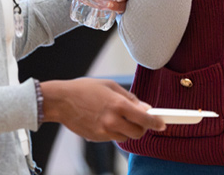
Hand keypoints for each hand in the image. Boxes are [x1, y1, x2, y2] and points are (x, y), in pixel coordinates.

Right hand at [41, 78, 165, 141]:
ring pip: (126, 137)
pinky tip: (106, 120)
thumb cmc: (84, 90)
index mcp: (118, 105)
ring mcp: (104, 132)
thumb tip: (145, 107)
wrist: (61, 101)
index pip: (145, 119)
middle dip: (142, 127)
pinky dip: (115, 132)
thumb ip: (130, 98)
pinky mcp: (96, 138)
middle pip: (138, 133)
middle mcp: (112, 121)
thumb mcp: (111, 86)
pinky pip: (113, 138)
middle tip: (140, 119)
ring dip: (128, 130)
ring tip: (118, 117)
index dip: (156, 122)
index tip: (162, 123)